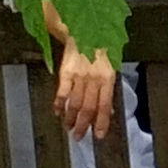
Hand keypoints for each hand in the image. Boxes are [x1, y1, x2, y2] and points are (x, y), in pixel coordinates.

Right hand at [45, 12, 119, 140]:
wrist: (85, 30)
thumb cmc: (100, 51)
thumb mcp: (110, 68)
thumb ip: (107, 90)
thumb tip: (108, 113)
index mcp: (108, 78)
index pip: (104, 105)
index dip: (101, 122)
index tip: (98, 135)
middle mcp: (94, 78)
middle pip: (88, 108)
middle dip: (83, 125)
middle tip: (79, 136)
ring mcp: (79, 75)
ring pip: (75, 103)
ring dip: (71, 118)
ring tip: (69, 127)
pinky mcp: (66, 72)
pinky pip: (62, 93)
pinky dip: (59, 105)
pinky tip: (57, 112)